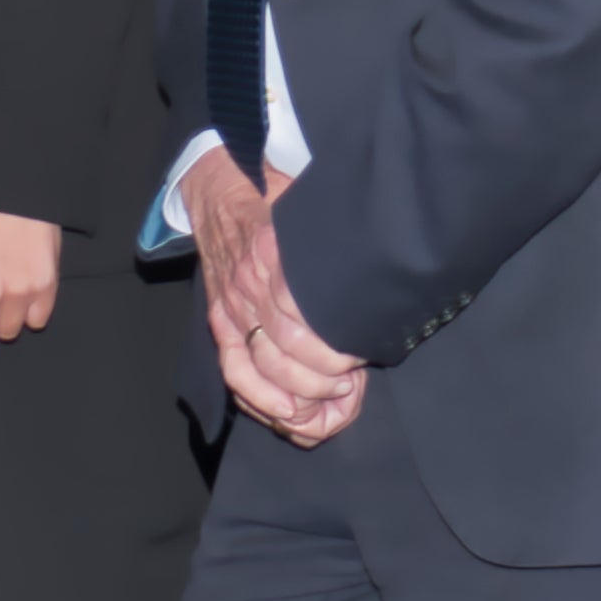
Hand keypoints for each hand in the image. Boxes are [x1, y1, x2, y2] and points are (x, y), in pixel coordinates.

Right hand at [179, 143, 361, 442]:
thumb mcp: (310, 203)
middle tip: (352, 382)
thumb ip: (337, 229)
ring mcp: (232, 306)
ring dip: (300, 390)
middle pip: (288, 347)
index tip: (362, 355)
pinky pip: (234, 369)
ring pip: (264, 365)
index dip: (334, 344)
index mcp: (274, 252)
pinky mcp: (220, 321)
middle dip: (324, 375)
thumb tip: (383, 248)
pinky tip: (287, 413)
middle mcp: (251, 283)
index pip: (304, 314)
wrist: (217, 187)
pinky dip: (259, 397)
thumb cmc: (275, 196)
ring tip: (330, 400)